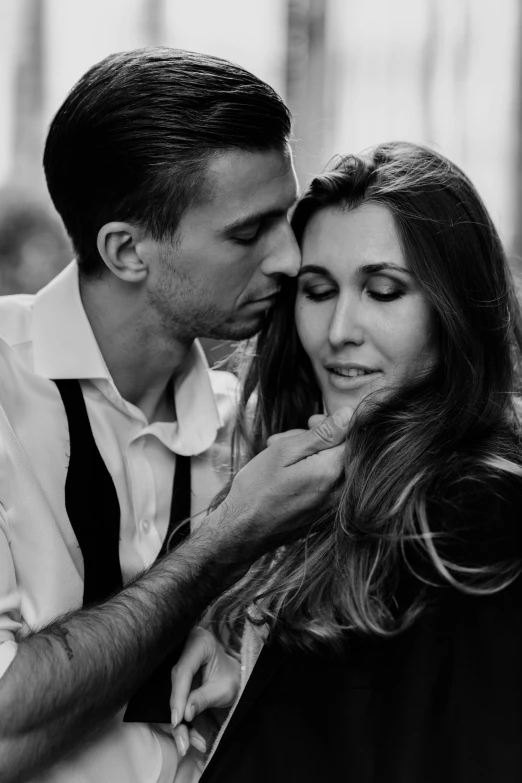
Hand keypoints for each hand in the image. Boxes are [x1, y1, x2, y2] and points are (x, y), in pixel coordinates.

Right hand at [170, 627, 239, 756]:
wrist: (233, 676)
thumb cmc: (232, 678)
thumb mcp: (223, 689)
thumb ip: (203, 699)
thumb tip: (184, 715)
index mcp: (199, 642)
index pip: (184, 670)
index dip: (178, 696)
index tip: (178, 720)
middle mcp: (184, 648)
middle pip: (174, 683)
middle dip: (177, 713)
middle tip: (182, 741)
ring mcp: (178, 661)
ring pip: (171, 693)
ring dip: (178, 721)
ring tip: (185, 744)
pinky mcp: (175, 677)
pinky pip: (175, 697)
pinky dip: (180, 718)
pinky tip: (187, 737)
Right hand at [200, 405, 352, 566]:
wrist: (241, 532)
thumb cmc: (257, 489)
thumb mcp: (285, 451)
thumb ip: (322, 434)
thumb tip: (351, 415)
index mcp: (331, 472)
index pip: (352, 437)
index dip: (333, 424)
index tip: (312, 422)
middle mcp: (339, 491)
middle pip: (340, 451)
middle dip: (316, 439)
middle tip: (287, 439)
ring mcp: (332, 505)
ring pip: (329, 465)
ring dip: (307, 455)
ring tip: (277, 454)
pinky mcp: (323, 513)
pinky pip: (323, 483)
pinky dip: (307, 473)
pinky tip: (285, 473)